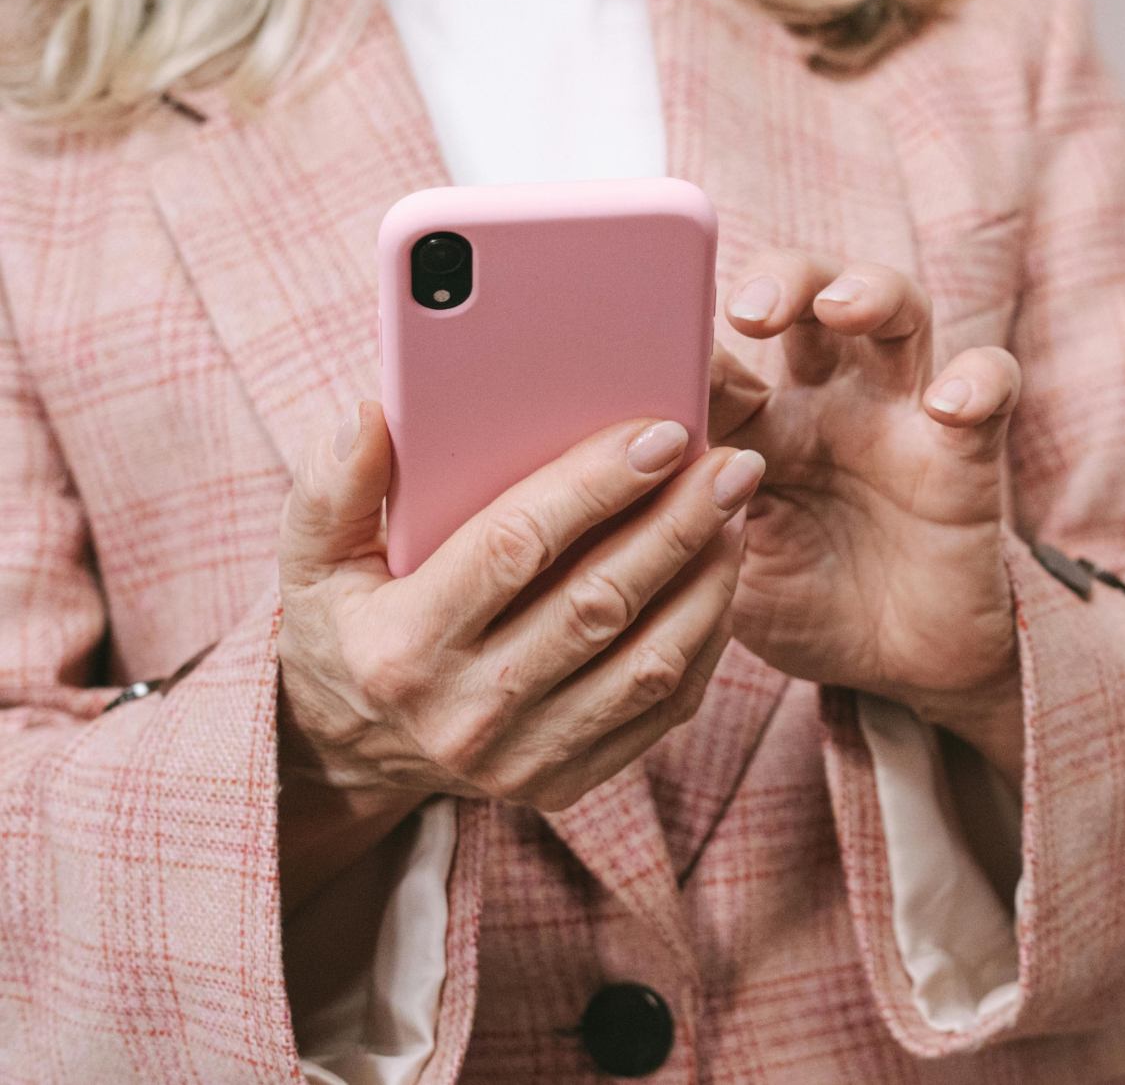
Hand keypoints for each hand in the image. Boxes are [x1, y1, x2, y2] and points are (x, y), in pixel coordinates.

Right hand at [275, 400, 764, 815]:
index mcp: (402, 647)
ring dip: (707, 578)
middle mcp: (466, 713)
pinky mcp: (568, 782)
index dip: (595, 485)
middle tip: (732, 461)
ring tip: (737, 506)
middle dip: (678, 522)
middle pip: (599, 602)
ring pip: (647, 661)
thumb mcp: (313, 556)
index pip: (516, 548)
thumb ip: (334, 487)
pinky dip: (705, 637)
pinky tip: (722, 573)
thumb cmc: (346, 622)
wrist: (351, 747)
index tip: (660, 431)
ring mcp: (522, 759)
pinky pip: (662, 709)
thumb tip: (365, 417)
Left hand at [706, 252, 1022, 732]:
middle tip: (748, 309)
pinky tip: (946, 406)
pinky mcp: (965, 449)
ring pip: (899, 310)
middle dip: (783, 280)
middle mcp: (829, 398)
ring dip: (869, 292)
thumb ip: (674, 520)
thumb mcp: (722, 566)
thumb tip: (595, 482)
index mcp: (759, 418)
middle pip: (813, 293)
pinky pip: (990, 386)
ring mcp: (900, 415)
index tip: (658, 349)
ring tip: (838, 307)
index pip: (726, 349)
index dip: (696, 342)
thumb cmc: (800, 604)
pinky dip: (977, 383)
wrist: (895, 670)